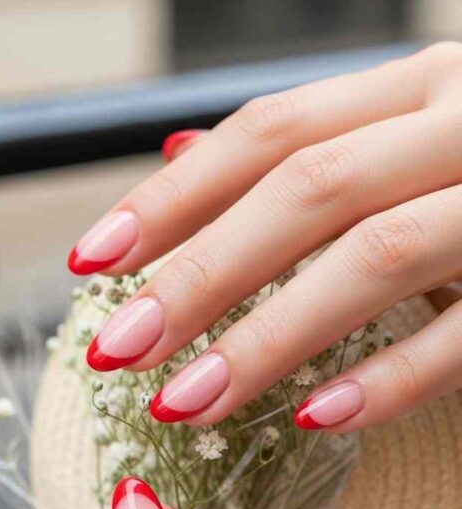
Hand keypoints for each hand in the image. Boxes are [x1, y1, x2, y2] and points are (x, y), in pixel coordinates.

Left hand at [68, 43, 461, 431]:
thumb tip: (175, 159)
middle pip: (306, 189)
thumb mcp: (411, 144)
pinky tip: (318, 418)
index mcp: (415, 89)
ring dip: (270, 336)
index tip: (94, 259)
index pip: (271, 132)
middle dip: (198, 274)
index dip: (173, 196)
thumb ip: (311, 156)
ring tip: (189, 403)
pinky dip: (390, 378)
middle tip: (118, 350)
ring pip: (375, 255)